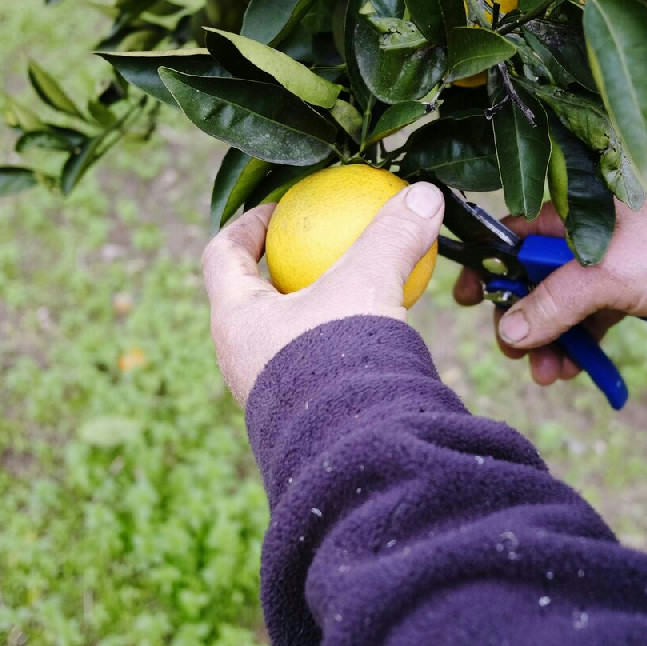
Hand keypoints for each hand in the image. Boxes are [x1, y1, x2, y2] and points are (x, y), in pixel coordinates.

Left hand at [202, 182, 444, 405]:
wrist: (351, 452)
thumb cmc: (340, 360)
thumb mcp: (367, 284)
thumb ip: (392, 237)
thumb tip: (425, 193)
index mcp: (236, 320)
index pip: (221, 257)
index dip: (243, 226)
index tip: (276, 211)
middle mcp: (241, 358)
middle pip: (251, 298)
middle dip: (282, 272)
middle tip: (317, 251)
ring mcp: (267, 392)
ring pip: (283, 337)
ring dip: (312, 312)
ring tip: (352, 293)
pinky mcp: (299, 419)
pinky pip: (312, 369)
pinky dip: (337, 346)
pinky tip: (376, 336)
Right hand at [452, 194, 646, 385]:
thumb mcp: (604, 276)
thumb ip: (552, 303)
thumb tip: (509, 332)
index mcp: (567, 218)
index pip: (510, 240)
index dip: (487, 269)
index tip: (467, 300)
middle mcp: (579, 241)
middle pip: (530, 283)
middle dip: (520, 322)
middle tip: (516, 355)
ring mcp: (602, 270)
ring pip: (558, 309)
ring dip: (548, 344)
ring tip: (548, 375)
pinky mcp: (624, 295)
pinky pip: (587, 323)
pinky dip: (578, 346)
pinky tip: (573, 370)